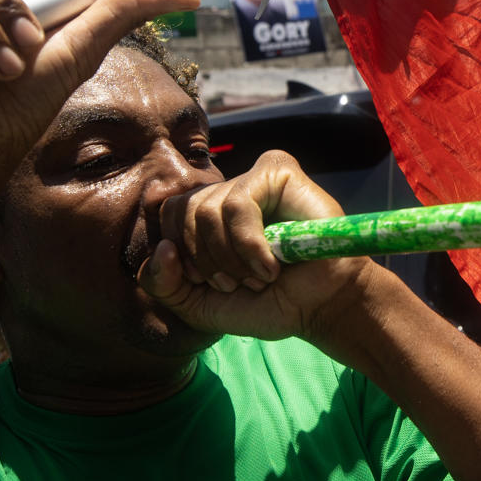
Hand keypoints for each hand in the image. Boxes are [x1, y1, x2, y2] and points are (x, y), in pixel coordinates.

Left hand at [138, 149, 376, 342]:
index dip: (181, 254)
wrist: (318, 308)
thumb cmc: (266, 303)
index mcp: (209, 214)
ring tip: (260, 276)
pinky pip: (239, 204)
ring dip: (233, 259)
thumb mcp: (198, 305)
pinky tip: (272, 264)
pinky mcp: (279, 172)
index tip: (212, 283)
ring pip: (209, 210)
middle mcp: (229, 190)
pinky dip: (250, 245)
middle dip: (207, 261)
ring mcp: (254, 178)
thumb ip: (161, 284)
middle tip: (237, 283)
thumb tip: (162, 249)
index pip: (169, 213)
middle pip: (185, 210)